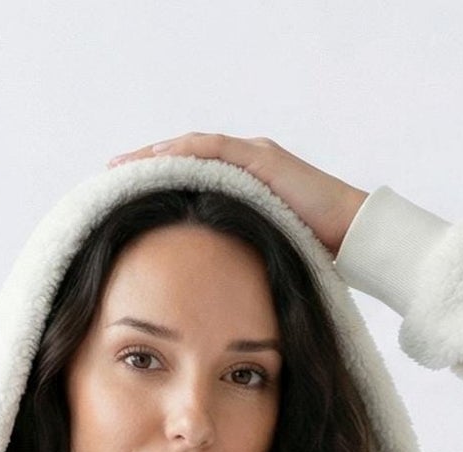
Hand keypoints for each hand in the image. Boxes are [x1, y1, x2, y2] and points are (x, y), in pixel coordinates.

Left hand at [106, 133, 368, 257]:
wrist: (353, 237)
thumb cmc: (313, 256)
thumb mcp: (262, 257)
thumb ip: (235, 258)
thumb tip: (206, 291)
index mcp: (244, 185)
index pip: (191, 176)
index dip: (156, 182)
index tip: (122, 196)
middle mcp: (246, 163)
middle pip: (184, 158)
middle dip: (145, 164)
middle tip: (109, 174)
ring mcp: (254, 157)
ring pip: (192, 149)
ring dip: (154, 155)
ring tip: (120, 165)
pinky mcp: (262, 159)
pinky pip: (213, 150)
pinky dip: (182, 154)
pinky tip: (155, 160)